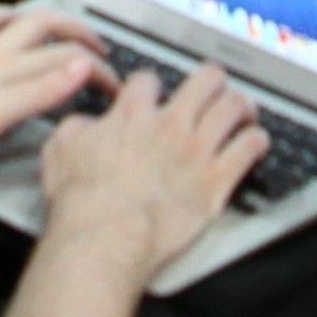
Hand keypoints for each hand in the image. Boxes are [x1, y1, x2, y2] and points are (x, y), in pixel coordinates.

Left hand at [0, 3, 108, 163]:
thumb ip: (40, 90)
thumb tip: (82, 66)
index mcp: (4, 68)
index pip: (63, 57)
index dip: (95, 68)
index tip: (116, 85)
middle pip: (35, 25)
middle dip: (70, 28)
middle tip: (94, 41)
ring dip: (20, 16)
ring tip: (37, 21)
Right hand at [39, 60, 264, 273]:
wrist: (106, 237)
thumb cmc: (83, 202)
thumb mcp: (59, 151)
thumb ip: (76, 128)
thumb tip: (85, 125)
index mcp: (132, 114)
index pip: (149, 80)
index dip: (151, 85)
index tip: (153, 94)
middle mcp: (171, 125)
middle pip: (206, 80)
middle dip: (212, 81)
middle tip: (214, 88)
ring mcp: (197, 151)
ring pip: (234, 107)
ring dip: (241, 105)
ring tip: (243, 110)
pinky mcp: (217, 181)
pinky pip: (249, 148)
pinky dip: (256, 140)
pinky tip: (256, 142)